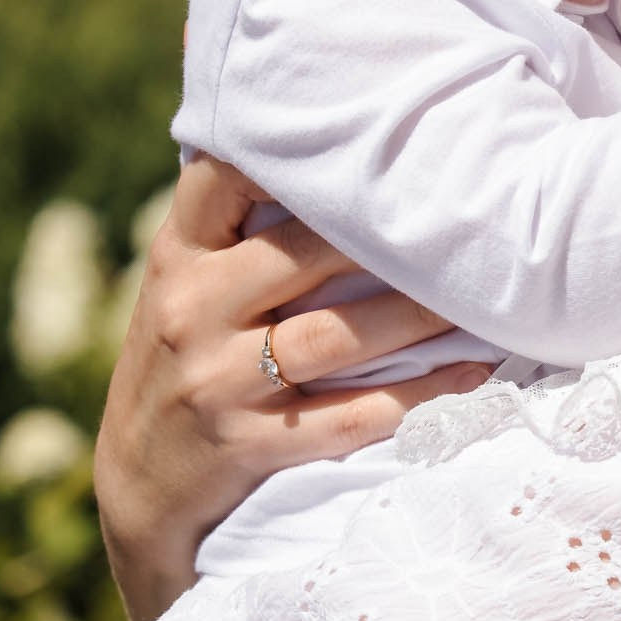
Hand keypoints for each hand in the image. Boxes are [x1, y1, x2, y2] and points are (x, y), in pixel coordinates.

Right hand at [94, 155, 489, 620]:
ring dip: (419, 316)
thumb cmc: (181, 361)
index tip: (370, 134)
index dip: (288, 151)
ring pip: (335, 337)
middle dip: (390, 235)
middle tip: (469, 213)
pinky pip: (350, 417)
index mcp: (180, 259)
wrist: (138, 486)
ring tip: (482, 296)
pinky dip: (418, 396)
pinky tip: (472, 373)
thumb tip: (301, 136)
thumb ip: (233, 224)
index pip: (222, 180)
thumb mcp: (182, 286)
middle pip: (305, 254)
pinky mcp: (248, 447)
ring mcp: (217, 383)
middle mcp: (191, 312)